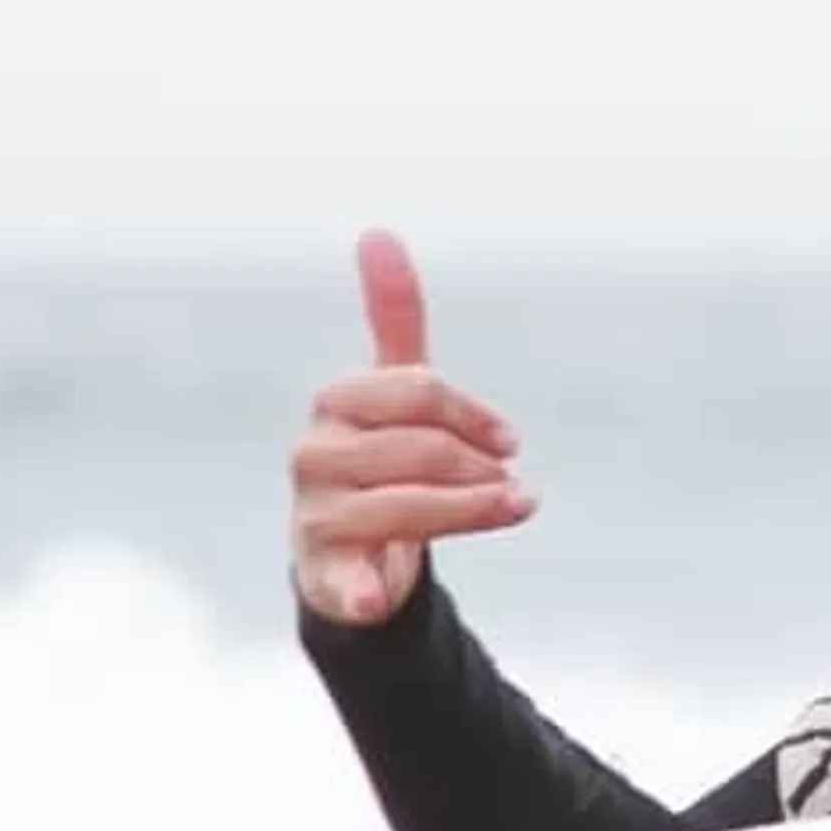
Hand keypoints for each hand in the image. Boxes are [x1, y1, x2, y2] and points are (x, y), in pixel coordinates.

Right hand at [287, 229, 533, 627]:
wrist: (346, 553)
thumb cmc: (381, 461)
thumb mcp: (394, 394)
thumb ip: (394, 319)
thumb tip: (377, 231)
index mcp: (337, 403)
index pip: (416, 388)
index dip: (472, 414)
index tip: (511, 441)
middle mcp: (314, 454)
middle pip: (417, 448)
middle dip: (477, 467)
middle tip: (517, 486)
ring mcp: (313, 515)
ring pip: (403, 507)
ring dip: (470, 512)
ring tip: (515, 508)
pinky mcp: (321, 574)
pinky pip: (342, 581)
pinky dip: (360, 591)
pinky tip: (377, 599)